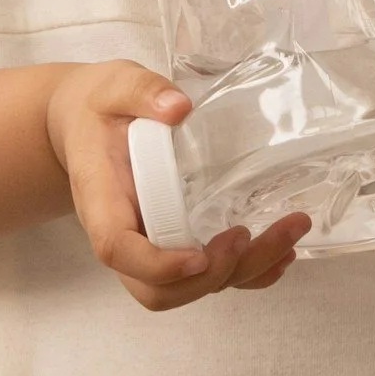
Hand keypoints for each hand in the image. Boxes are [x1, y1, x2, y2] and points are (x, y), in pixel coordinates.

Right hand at [44, 60, 309, 310]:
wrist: (87, 125)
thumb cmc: (100, 110)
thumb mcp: (115, 87)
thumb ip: (142, 91)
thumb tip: (178, 108)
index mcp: (101, 200)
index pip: (117, 249)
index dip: (158, 264)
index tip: (199, 254)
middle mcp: (125, 235)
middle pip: (157, 289)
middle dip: (211, 276)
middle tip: (248, 235)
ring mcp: (150, 246)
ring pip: (188, 289)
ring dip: (241, 273)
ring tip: (286, 236)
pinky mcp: (174, 243)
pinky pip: (206, 277)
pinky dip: (248, 274)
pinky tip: (282, 254)